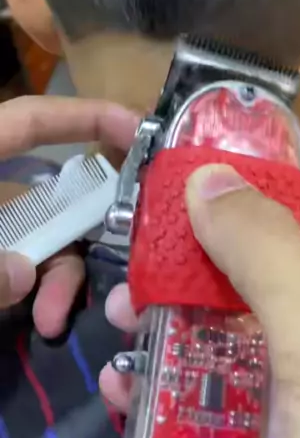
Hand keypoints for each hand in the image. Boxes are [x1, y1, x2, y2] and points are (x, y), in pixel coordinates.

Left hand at [0, 96, 137, 334]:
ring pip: (40, 240)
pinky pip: (23, 266)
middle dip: (81, 232)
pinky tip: (41, 322)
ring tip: (53, 321)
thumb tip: (21, 274)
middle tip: (120, 259)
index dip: (85, 115)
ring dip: (58, 276)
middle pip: (49, 194)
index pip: (31, 119)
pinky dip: (35, 292)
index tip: (140, 131)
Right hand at [102, 164, 299, 437]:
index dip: (254, 214)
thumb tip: (213, 177)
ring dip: (171, 343)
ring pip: (228, 367)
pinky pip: (209, 433)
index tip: (185, 195)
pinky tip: (128, 394)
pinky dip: (165, 409)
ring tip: (121, 323)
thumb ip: (273, 260)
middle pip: (263, 305)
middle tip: (137, 272)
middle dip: (197, 285)